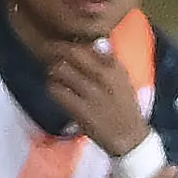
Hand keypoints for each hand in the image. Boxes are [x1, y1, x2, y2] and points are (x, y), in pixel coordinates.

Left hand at [43, 36, 150, 156]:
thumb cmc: (123, 105)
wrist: (129, 137)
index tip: (58, 46)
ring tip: (53, 74)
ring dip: (52, 70)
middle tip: (47, 54)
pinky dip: (52, 87)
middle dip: (55, 51)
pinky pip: (57, 91)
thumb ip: (110, 61)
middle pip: (71, 53)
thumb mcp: (123, 80)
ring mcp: (93, 94)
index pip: (86, 46)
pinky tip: (56, 90)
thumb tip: (98, 40)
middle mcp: (105, 78)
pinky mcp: (81, 110)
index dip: (67, 43)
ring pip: (61, 70)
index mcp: (116, 69)